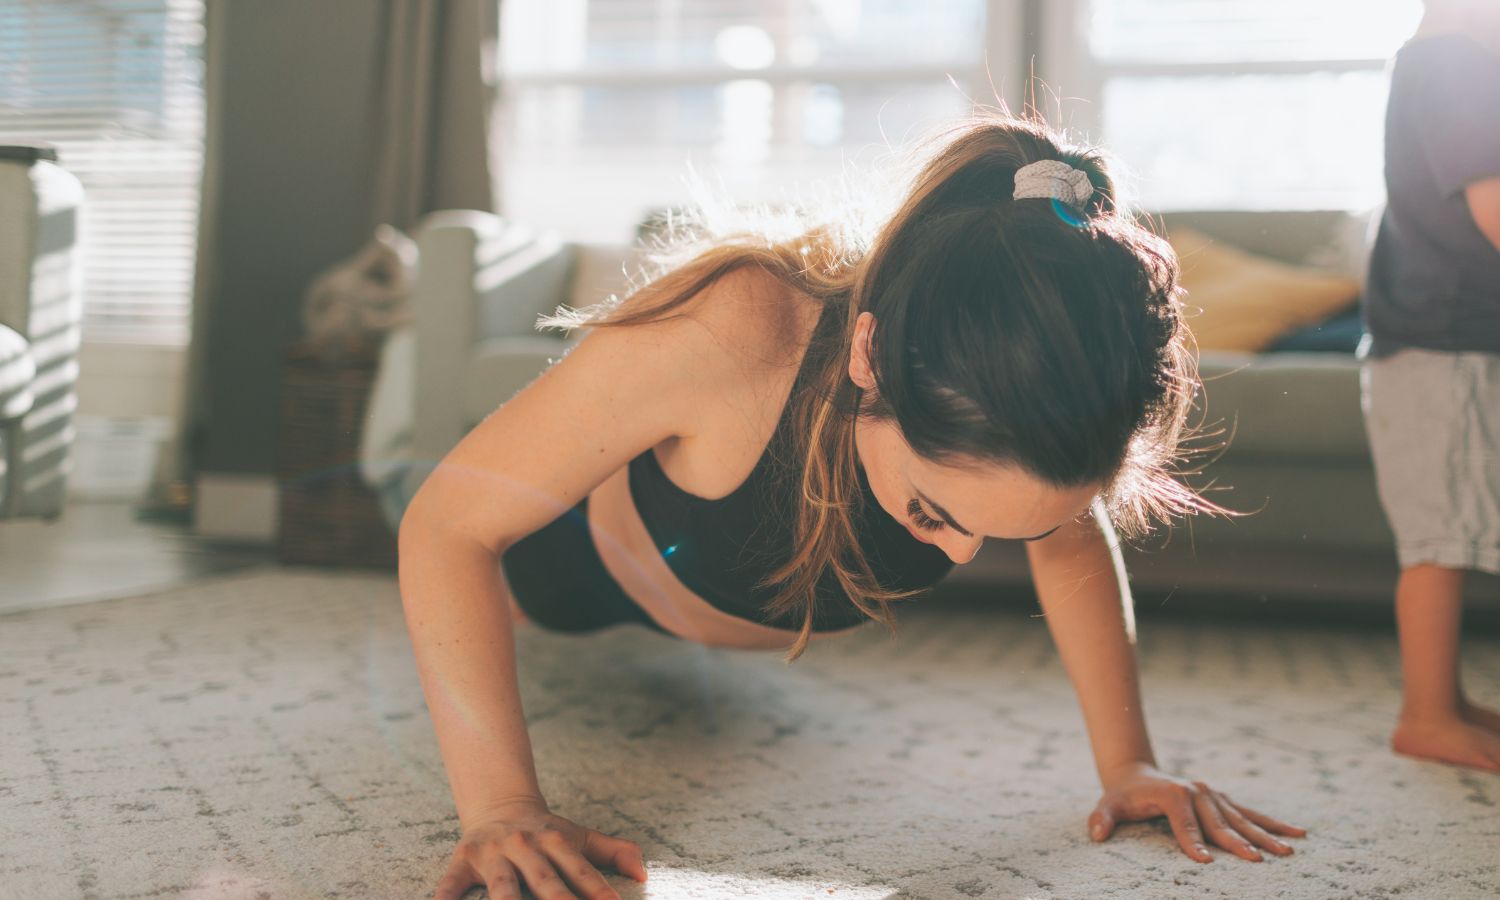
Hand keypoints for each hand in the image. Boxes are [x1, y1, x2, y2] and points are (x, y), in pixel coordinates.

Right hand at [434, 800, 647, 899]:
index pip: (580, 871)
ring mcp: (493, 855)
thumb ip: (612, 852)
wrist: (498, 803)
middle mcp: (525, 847)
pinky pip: (451, 885)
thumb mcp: (579, 836)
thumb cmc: (546, 832)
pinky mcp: (462, 862)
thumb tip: (643, 873)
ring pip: (502, 887)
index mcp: (556, 841)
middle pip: (544, 881)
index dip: (597, 891)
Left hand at [1088, 762, 1306, 862]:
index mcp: (1172, 794)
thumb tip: (1096, 834)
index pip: (1183, 822)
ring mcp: (1213, 794)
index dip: (1192, 842)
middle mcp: (1197, 791)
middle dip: (1237, 843)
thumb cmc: (1122, 796)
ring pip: (1242, 818)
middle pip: (1218, 822)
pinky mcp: (1222, 799)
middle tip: (1257, 861)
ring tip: (1289, 850)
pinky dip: (1273, 823)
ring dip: (1266, 835)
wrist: (1135, 776)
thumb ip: (1102, 819)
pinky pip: (1250, 813)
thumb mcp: (1107, 805)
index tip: (1204, 862)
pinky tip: (1297, 833)